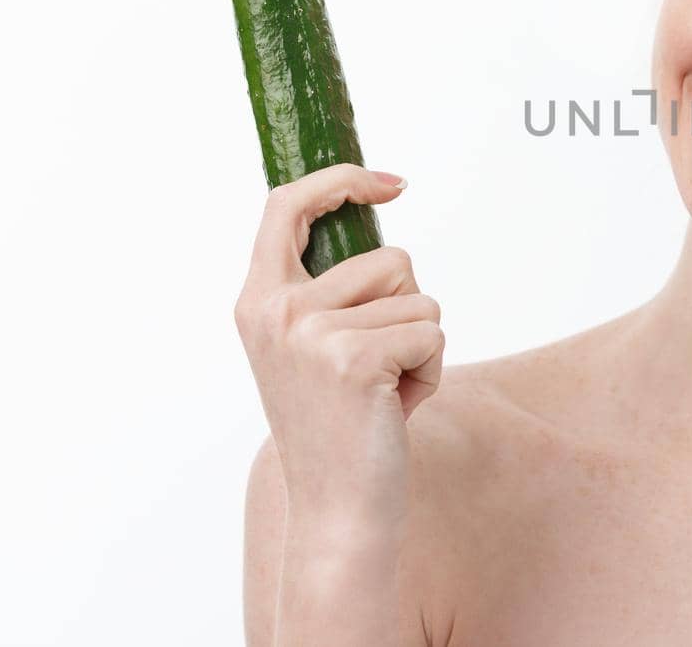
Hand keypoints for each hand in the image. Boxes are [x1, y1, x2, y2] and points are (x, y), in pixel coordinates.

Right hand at [233, 163, 443, 536]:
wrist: (337, 509)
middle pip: (392, 257)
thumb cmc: (340, 424)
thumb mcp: (312, 347)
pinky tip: (397, 407)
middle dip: (408, 308)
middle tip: (377, 368)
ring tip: (384, 390)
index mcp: (258, 301)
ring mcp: (311, 332)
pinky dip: (432, 370)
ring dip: (422, 342)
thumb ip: (329, 293)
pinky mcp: (354, 357)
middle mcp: (276, 309)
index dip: (342, 182)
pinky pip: (433, 331)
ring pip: (420, 296)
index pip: (287, 205)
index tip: (391, 184)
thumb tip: (384, 232)